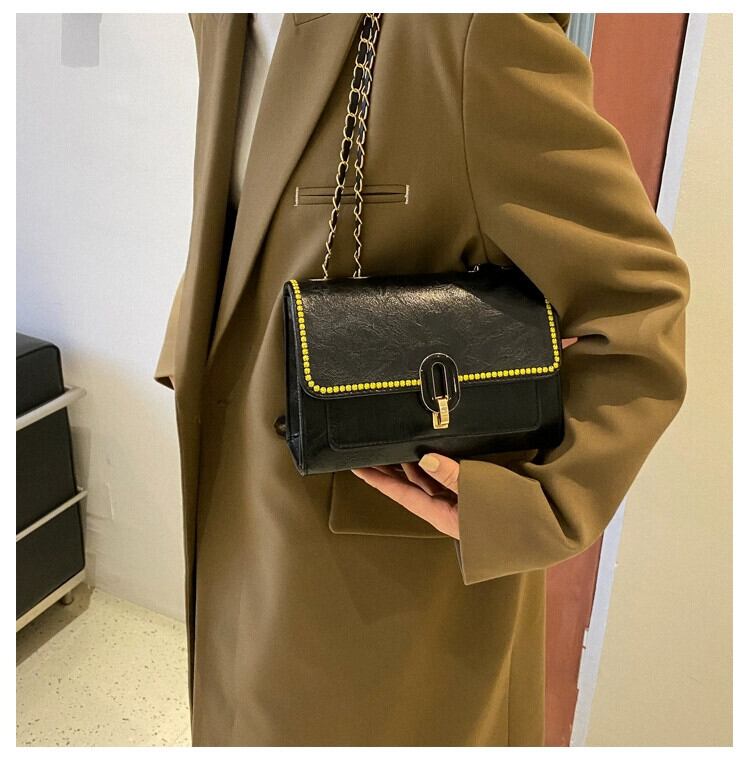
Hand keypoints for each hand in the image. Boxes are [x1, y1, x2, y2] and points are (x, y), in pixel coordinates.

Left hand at [350, 337, 578, 537]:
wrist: (558, 524)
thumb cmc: (520, 515)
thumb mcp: (484, 494)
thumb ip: (454, 475)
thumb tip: (425, 457)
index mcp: (446, 518)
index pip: (404, 495)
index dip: (380, 481)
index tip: (357, 467)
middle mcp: (450, 510)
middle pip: (413, 487)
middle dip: (392, 468)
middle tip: (371, 447)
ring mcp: (463, 501)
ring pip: (430, 479)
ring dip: (411, 462)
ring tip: (392, 442)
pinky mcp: (477, 490)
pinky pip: (448, 475)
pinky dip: (435, 461)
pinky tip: (425, 446)